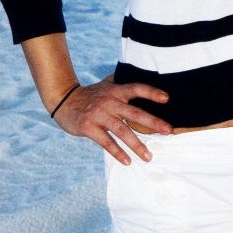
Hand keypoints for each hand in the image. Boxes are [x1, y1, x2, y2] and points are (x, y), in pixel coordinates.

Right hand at [51, 75, 172, 164]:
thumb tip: (142, 70)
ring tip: (148, 156)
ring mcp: (98, 114)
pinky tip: (127, 161)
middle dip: (153, 122)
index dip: (151, 92)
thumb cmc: (91, 95)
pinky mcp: (88, 127)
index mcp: (116, 91)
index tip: (166, 99)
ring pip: (121, 131)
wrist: (63, 101)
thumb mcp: (107, 84)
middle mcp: (109, 101)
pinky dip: (117, 152)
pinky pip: (106, 142)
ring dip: (136, 145)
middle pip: (134, 112)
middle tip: (168, 131)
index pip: (136, 88)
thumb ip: (122, 81)